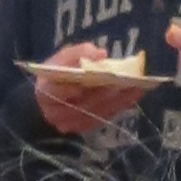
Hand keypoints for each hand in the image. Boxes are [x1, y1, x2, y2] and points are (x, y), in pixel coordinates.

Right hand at [31, 43, 150, 136]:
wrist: (51, 94)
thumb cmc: (58, 71)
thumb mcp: (64, 56)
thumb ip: (79, 52)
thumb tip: (101, 54)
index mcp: (44, 92)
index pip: (58, 92)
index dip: (76, 86)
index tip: (93, 78)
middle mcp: (54, 114)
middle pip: (83, 104)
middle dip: (106, 92)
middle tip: (126, 81)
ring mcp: (69, 125)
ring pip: (95, 113)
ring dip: (117, 100)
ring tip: (136, 87)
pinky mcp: (82, 128)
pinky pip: (102, 118)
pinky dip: (118, 106)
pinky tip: (133, 96)